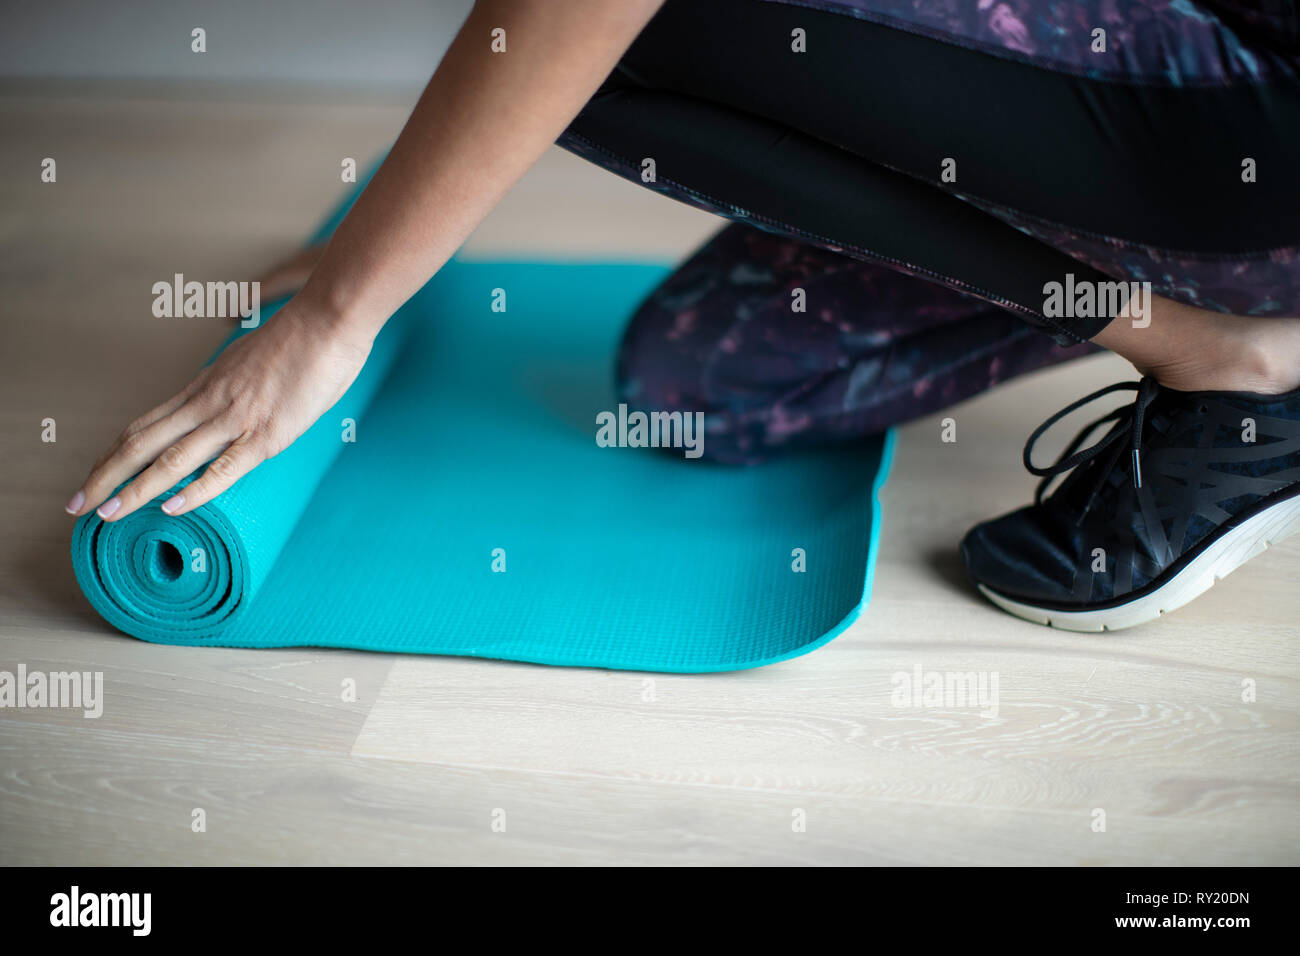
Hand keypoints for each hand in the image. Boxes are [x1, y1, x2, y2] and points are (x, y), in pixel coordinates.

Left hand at [66, 300, 372, 521]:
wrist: (327, 321)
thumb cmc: (302, 340)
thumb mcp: (252, 362)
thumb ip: (236, 386)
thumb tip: (233, 405)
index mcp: (204, 387)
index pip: (144, 426)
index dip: (113, 455)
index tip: (92, 478)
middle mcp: (208, 403)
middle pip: (141, 444)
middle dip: (105, 477)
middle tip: (75, 505)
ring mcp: (235, 419)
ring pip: (170, 459)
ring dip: (134, 489)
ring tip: (106, 513)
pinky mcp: (266, 434)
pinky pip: (223, 467)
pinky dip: (194, 490)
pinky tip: (172, 508)